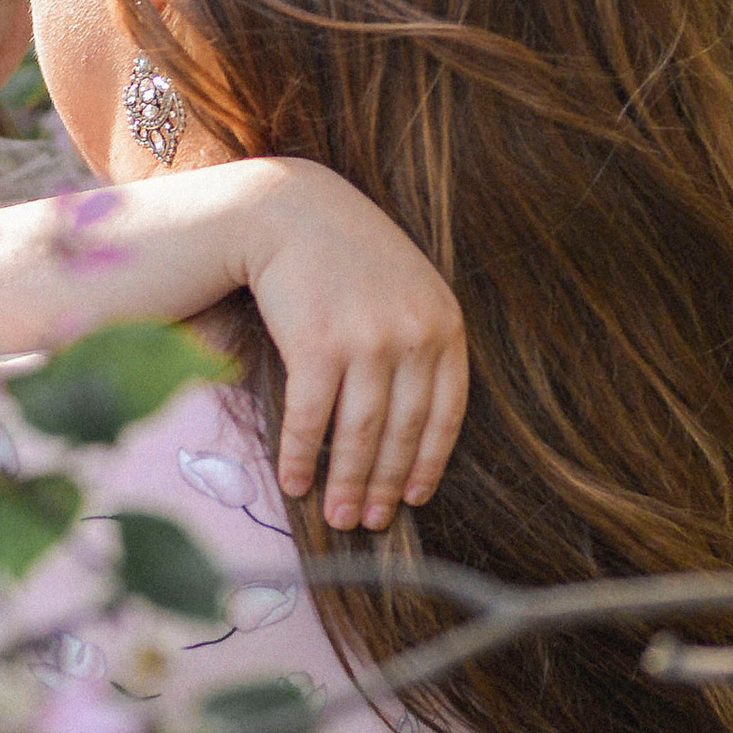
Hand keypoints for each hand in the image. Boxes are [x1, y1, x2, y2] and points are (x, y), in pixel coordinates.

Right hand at [241, 166, 468, 530]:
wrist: (286, 211)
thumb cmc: (345, 256)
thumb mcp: (406, 288)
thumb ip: (421, 342)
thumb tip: (413, 424)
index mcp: (444, 323)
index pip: (446, 413)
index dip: (428, 463)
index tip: (412, 497)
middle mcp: (413, 334)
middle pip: (402, 431)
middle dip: (384, 485)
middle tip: (369, 522)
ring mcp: (366, 340)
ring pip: (358, 434)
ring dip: (345, 484)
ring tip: (337, 516)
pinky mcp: (316, 345)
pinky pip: (310, 419)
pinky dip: (299, 457)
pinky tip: (293, 482)